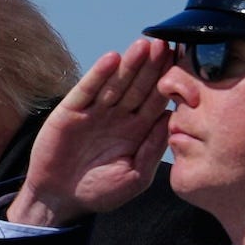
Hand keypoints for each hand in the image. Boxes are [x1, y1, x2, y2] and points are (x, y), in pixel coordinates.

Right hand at [8, 38, 171, 225]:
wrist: (60, 199)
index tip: (184, 64)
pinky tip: (111, 59)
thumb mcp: (135, 177)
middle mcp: (119, 115)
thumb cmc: (99, 191)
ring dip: (129, 64)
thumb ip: (152, 150)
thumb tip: (171, 120)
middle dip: (152, 66)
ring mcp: (95, 111)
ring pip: (116, 83)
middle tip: (166, 44)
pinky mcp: (71, 111)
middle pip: (139, 85)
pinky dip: (98, 75)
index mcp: (138, 129)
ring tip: (143, 45)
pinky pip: (87, 90)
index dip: (169, 82)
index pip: (157, 100)